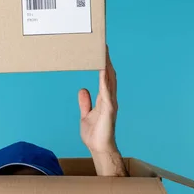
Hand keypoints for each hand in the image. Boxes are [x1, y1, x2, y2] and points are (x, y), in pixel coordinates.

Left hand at [78, 46, 126, 175]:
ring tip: (104, 53)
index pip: (105, 78)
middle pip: (109, 75)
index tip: (102, 52)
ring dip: (107, 66)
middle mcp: (109, 98)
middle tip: (104, 45)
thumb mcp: (85, 115)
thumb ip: (85, 102)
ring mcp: (110, 103)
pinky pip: (107, 92)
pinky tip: (103, 71)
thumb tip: (83, 89)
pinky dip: (105, 80)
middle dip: (107, 60)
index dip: (104, 65)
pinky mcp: (109, 109)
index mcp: (104, 99)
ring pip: (110, 80)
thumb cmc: (95, 134)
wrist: (99, 148)